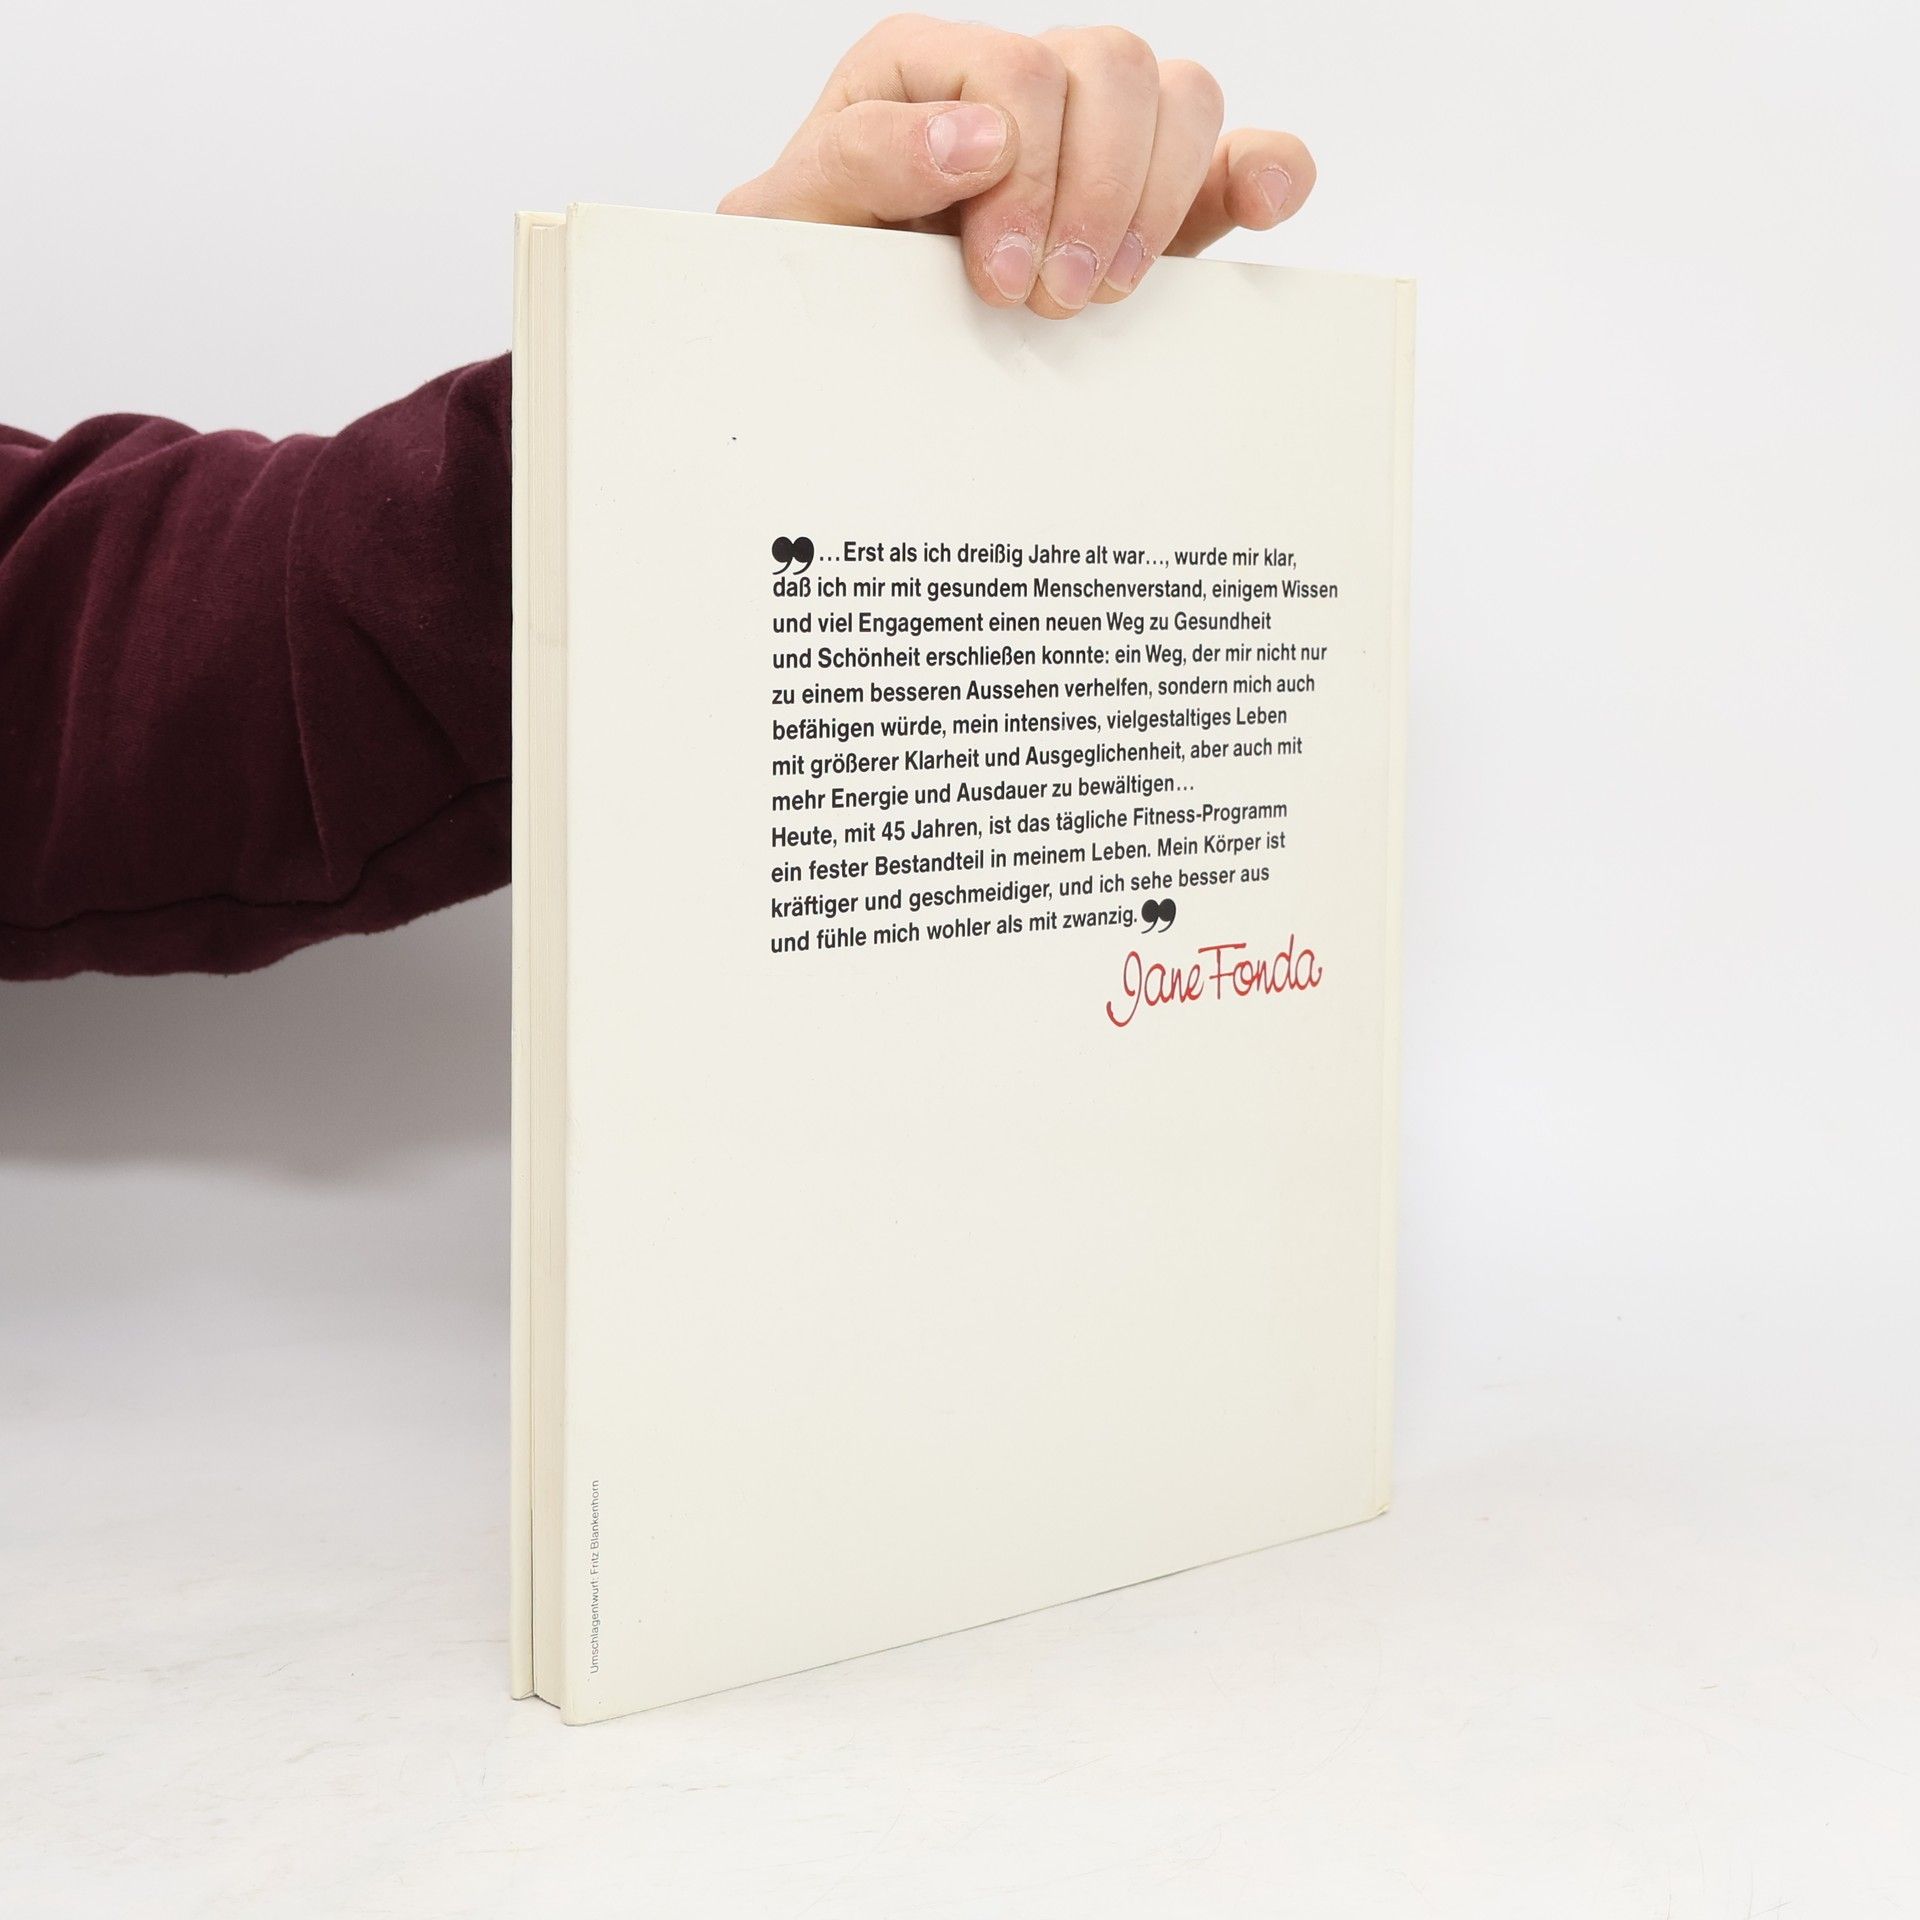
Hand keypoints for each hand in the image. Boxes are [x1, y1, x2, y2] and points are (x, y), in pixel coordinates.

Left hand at [717, 13, 1314, 318]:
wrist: (838, 346)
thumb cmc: (817, 274)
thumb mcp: (796, 218)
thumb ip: (863, 161)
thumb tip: (978, 135)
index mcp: (931, 71)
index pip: (1019, 75)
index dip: (1024, 175)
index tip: (998, 276)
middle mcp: (1023, 89)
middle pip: (1112, 67)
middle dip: (1093, 194)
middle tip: (1049, 299)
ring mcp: (1094, 143)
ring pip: (1180, 99)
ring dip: (1156, 201)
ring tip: (1102, 295)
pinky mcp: (1151, 206)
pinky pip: (1239, 156)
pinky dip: (1264, 173)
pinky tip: (1261, 209)